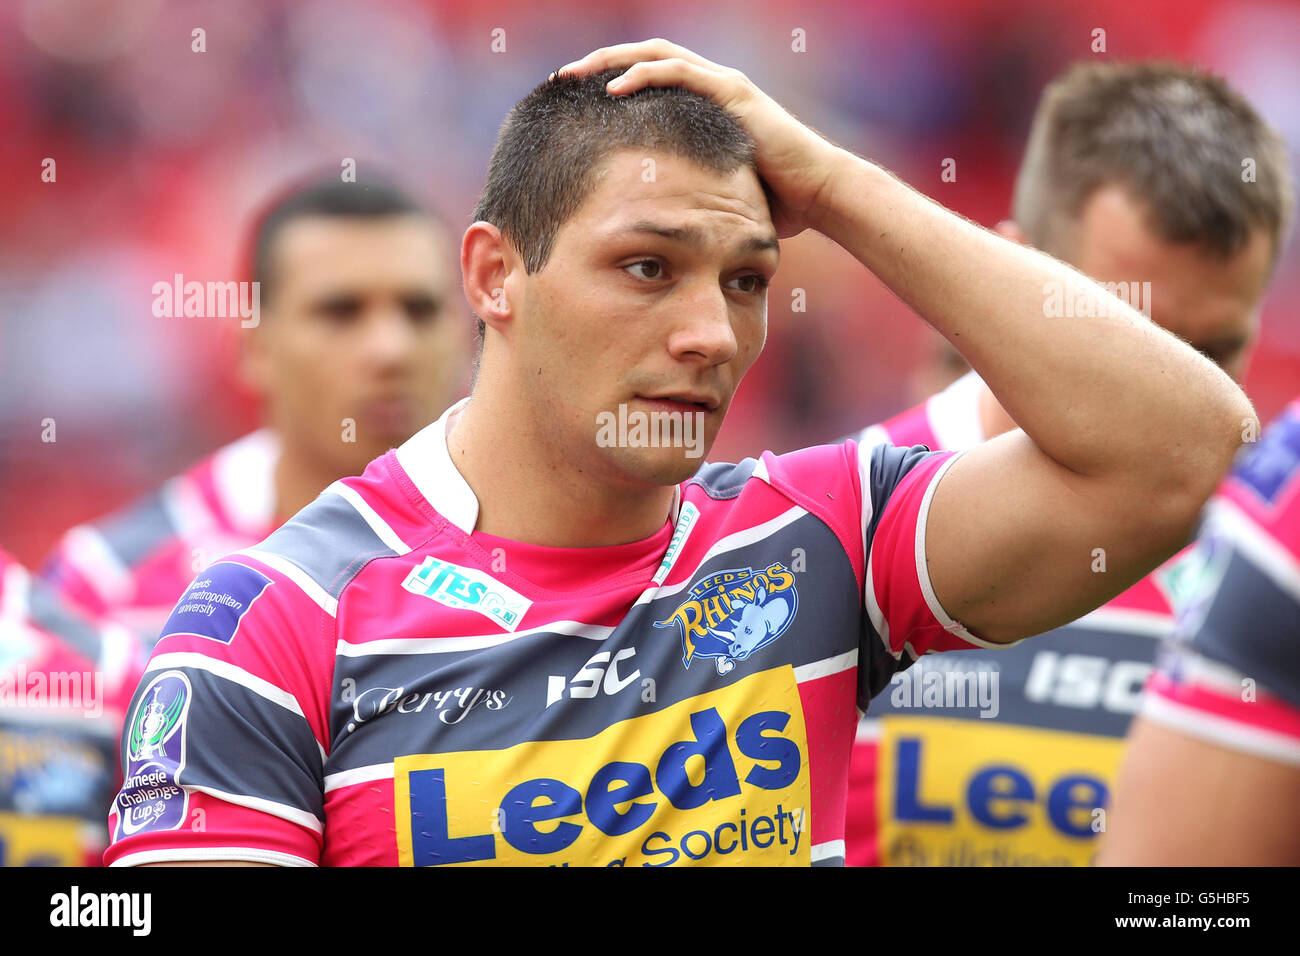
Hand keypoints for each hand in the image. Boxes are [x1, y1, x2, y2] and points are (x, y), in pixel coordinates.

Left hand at [555, 38, 843, 237]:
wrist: (818, 196)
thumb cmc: (773, 203)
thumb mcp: (714, 194)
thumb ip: (685, 192)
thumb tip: (650, 224)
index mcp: (705, 107)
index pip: (648, 80)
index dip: (608, 84)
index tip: (571, 101)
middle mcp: (712, 86)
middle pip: (644, 58)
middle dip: (600, 64)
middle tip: (561, 78)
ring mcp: (723, 85)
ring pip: (656, 55)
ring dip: (612, 61)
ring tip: (575, 75)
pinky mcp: (733, 93)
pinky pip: (679, 73)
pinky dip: (644, 75)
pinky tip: (614, 88)